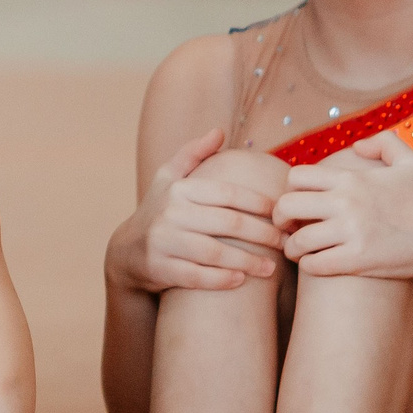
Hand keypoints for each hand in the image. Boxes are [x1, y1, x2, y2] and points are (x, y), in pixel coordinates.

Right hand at [111, 129, 284, 292]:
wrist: (126, 251)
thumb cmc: (159, 210)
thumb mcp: (169, 178)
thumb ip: (193, 154)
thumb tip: (219, 131)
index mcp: (180, 189)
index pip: (229, 194)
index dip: (259, 204)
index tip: (281, 213)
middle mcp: (170, 213)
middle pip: (229, 224)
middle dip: (264, 235)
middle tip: (286, 244)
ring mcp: (164, 242)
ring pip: (216, 253)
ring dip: (248, 262)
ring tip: (271, 269)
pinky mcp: (160, 268)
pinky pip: (197, 276)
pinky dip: (221, 280)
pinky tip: (241, 281)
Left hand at [274, 132, 412, 279]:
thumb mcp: (411, 162)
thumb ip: (384, 143)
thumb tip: (356, 146)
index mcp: (351, 178)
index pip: (296, 177)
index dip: (290, 191)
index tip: (296, 203)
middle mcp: (346, 202)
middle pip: (286, 206)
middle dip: (280, 219)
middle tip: (286, 228)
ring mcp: (350, 231)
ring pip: (296, 240)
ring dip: (292, 248)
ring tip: (298, 251)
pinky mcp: (357, 259)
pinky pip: (313, 264)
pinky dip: (308, 266)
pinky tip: (315, 264)